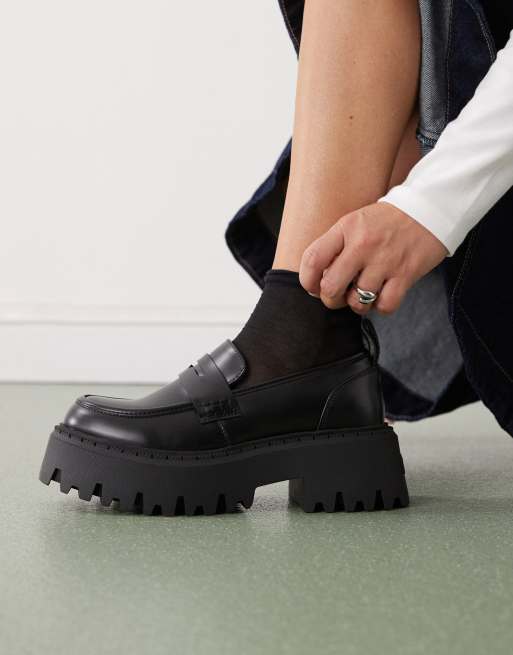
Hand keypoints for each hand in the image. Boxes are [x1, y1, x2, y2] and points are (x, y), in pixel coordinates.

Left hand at [299, 202, 447, 314]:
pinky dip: (381, 307)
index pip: (312, 259)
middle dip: (331, 300)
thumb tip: (318, 281)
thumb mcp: (356, 222)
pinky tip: (383, 296)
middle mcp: (362, 244)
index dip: (307, 281)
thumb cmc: (387, 220)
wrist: (430, 208)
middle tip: (339, 296)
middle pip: (331, 288)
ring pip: (357, 301)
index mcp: (346, 228)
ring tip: (364, 294)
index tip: (313, 288)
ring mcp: (385, 260)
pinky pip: (385, 306)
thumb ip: (336, 246)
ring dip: (358, 304)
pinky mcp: (406, 273)